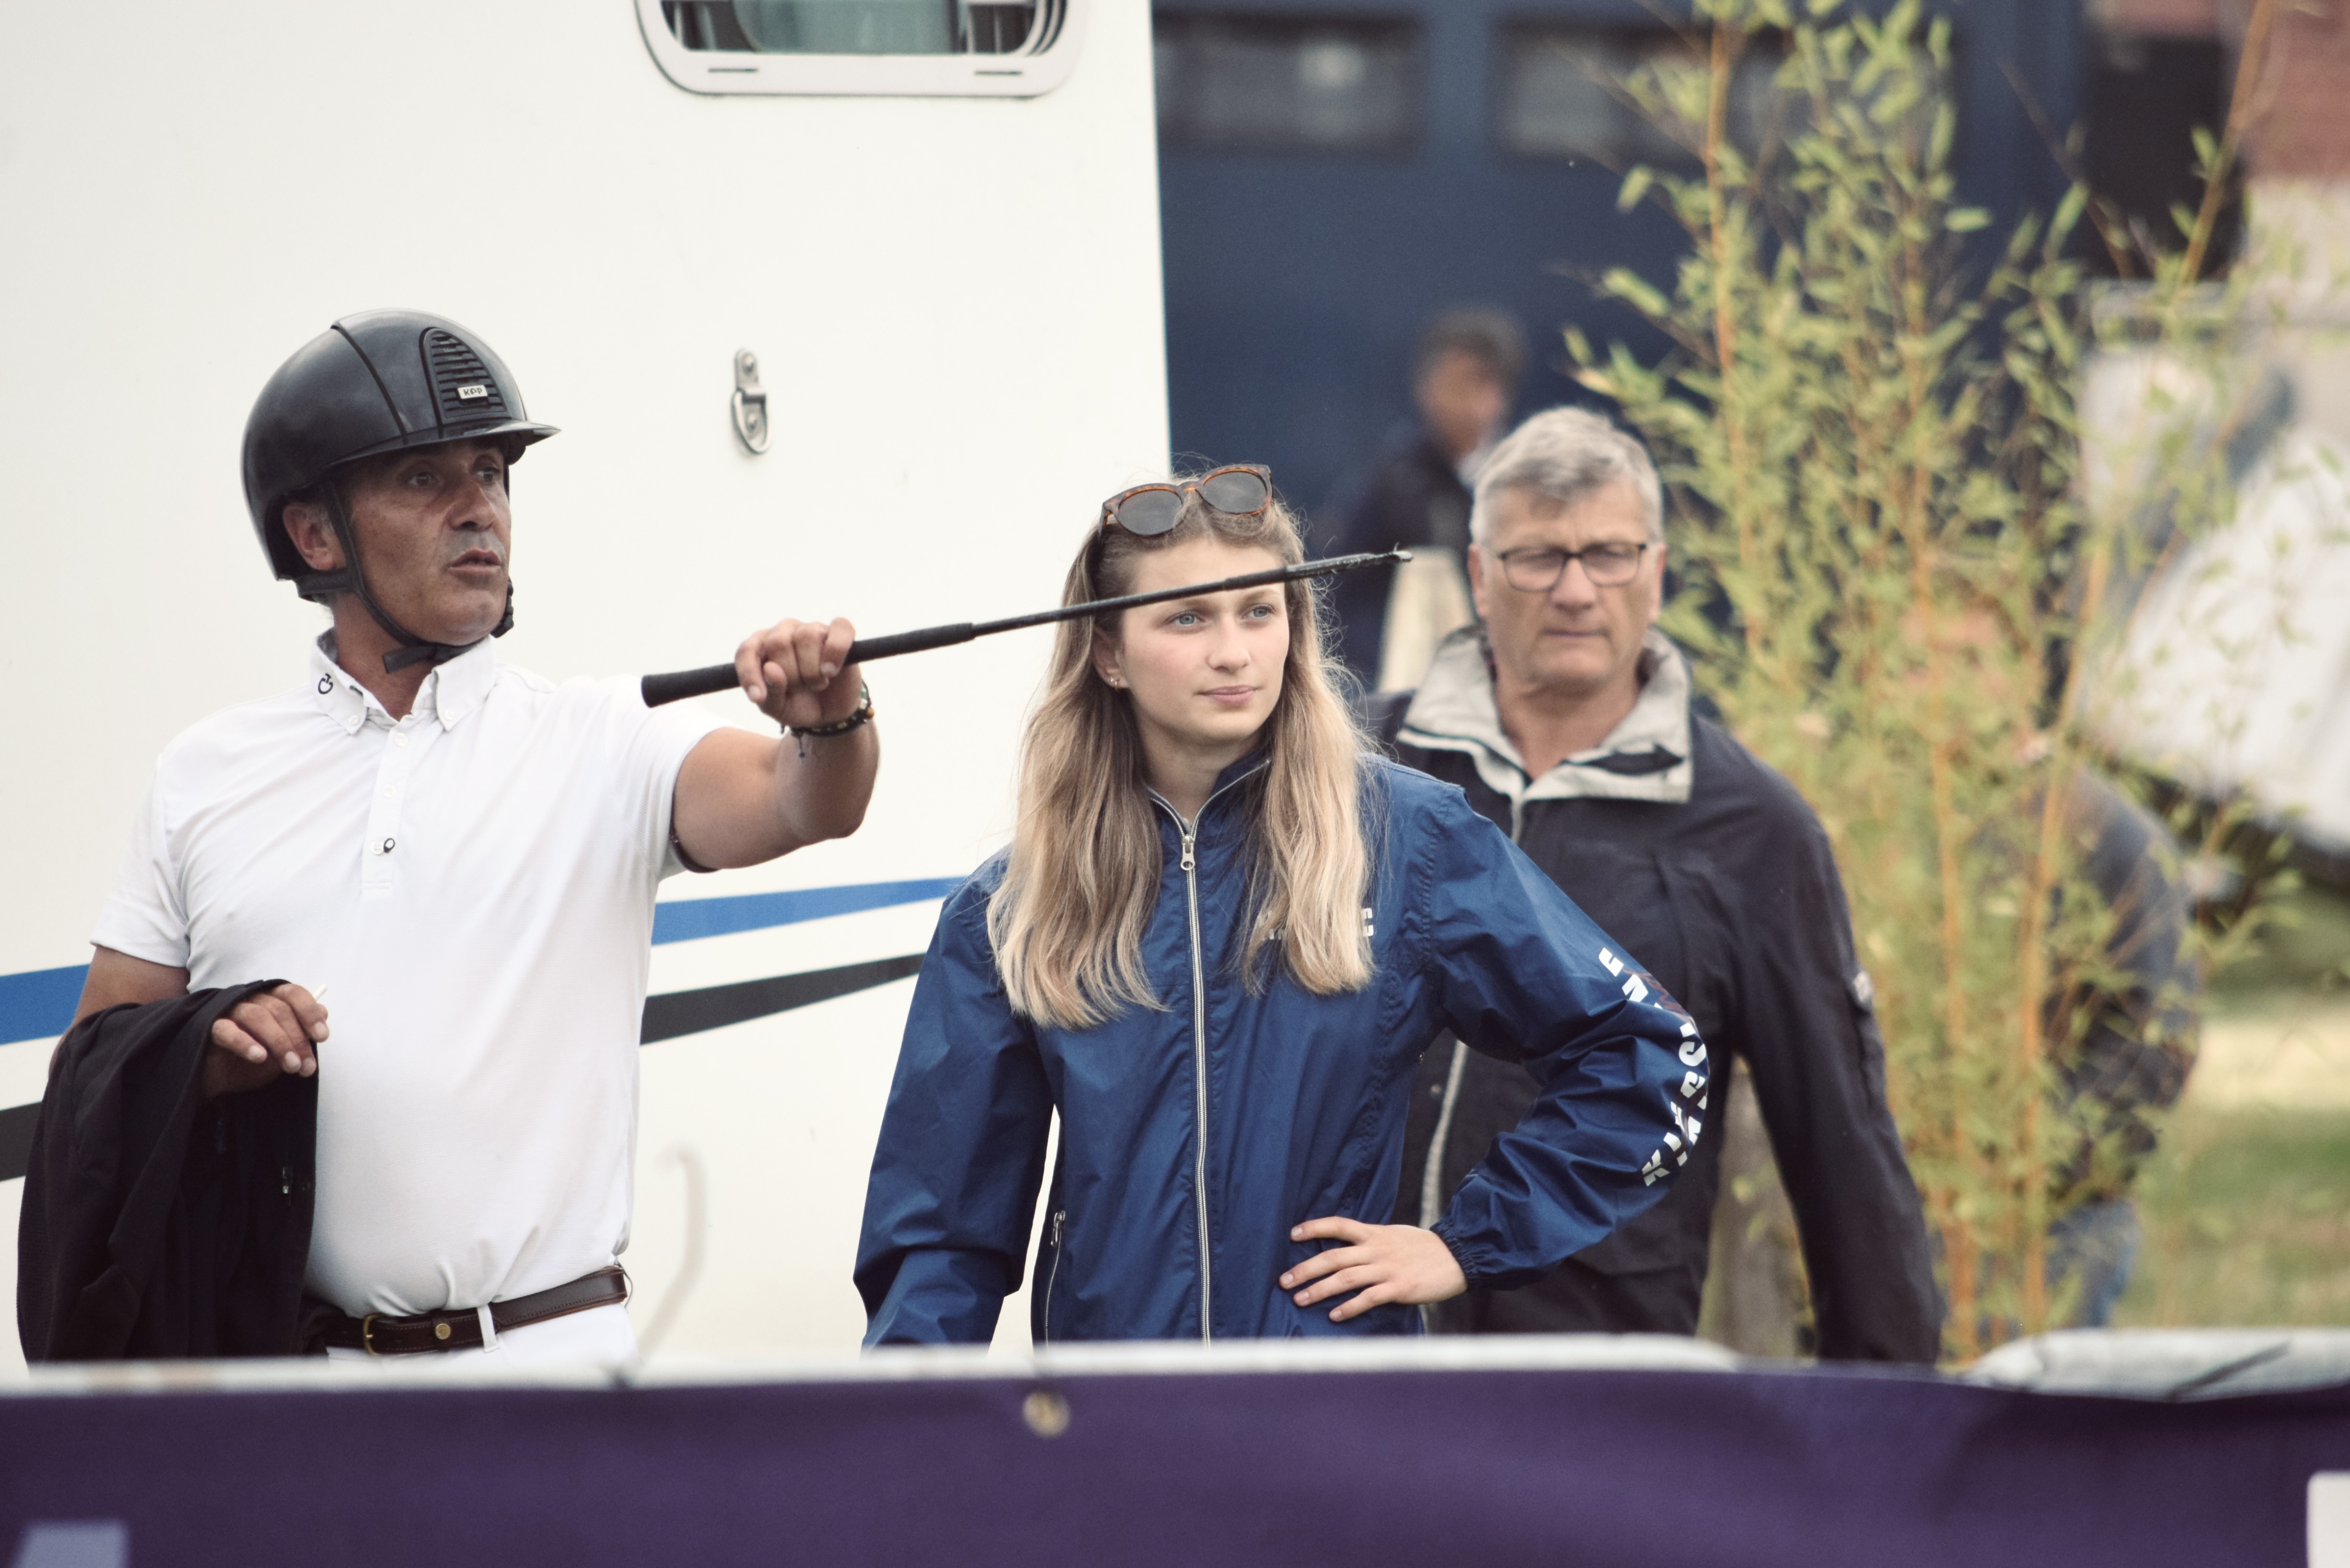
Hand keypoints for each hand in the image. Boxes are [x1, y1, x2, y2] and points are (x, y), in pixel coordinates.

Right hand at [203, 983, 326, 1098]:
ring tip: (289, 1066)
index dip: (309, 1012)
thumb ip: (302, 1032)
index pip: (293, 994)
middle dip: (297, 1039)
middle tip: (305, 1066)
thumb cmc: (254, 1061)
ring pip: (257, 1016)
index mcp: (270, 1000)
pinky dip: (244, 1042)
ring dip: (278, 1042)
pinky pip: (226, 1029)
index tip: (322, 1037)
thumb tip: (323, 1011)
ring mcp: (228, 1011)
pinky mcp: (209, 1027)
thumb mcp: (284, 1050)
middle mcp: (251, 1000)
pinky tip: (259, 1057)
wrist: (219, 1082)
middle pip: (279, 1009)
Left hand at [734, 617, 862, 730]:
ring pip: (807, 636)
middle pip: (778, 642)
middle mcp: (783, 632)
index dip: (750, 674)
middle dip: (790, 675)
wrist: (829, 714)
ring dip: (813, 670)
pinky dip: (836, 651)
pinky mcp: (839, 633)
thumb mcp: (777, 708)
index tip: (758, 697)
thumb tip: (771, 668)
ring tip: (817, 683)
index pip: (747, 650)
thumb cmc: (797, 704)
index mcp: (761, 648)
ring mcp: (812, 629)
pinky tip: (831, 671)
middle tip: (800, 689)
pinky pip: (840, 629)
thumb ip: (770, 692)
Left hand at [1279, 1217, 1466, 1322]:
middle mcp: (1376, 1249)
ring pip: (1345, 1278)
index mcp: (1374, 1234)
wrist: (1457, 1256)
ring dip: (1320, 1289)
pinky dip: (1350, 1307)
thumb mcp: (1394, 1236)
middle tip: (1284, 1280)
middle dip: (1306, 1269)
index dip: (1314, 1227)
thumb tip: (1348, 1249)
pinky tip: (1334, 1315)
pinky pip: (1369, 1298)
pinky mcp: (1399, 1287)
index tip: (1293, 1234)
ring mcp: (1387, 1269)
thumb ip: (1371, 1241)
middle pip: (1333, 1256)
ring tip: (1299, 1299)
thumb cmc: (1424, 1249)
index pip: (1338, 1225)